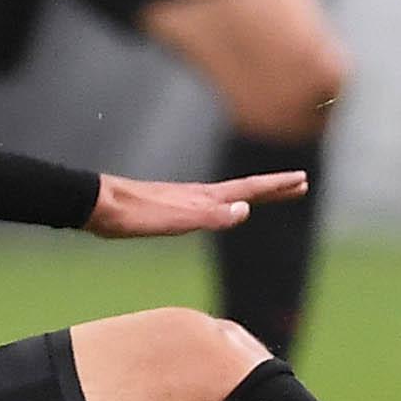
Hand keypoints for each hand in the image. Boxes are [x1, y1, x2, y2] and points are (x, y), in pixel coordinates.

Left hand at [85, 170, 308, 238]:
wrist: (99, 206)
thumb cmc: (135, 215)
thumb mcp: (175, 220)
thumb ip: (210, 217)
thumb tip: (245, 211)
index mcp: (204, 198)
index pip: (249, 190)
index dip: (276, 186)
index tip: (302, 179)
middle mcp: (199, 195)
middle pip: (244, 189)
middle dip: (273, 188)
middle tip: (300, 183)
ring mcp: (185, 199)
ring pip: (228, 195)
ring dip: (252, 195)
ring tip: (267, 195)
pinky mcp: (171, 207)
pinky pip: (210, 204)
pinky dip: (226, 204)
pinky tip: (219, 209)